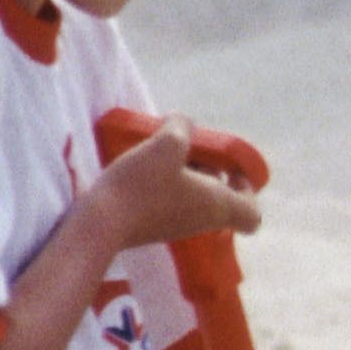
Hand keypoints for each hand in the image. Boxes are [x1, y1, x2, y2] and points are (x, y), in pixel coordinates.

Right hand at [87, 119, 260, 254]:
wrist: (99, 224)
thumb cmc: (142, 185)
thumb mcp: (166, 145)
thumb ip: (181, 128)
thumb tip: (184, 122)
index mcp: (217, 207)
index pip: (251, 215)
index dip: (248, 192)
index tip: (231, 171)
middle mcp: (201, 222)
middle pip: (220, 201)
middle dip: (210, 173)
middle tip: (192, 150)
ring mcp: (175, 227)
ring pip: (193, 201)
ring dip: (184, 176)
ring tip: (162, 152)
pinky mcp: (150, 227)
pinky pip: (168, 204)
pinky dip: (163, 185)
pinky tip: (142, 165)